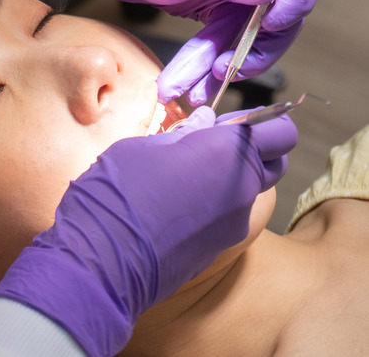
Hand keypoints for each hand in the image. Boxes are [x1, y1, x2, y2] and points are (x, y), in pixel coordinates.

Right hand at [0, 107, 297, 355]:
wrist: (101, 259)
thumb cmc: (116, 193)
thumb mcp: (142, 148)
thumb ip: (183, 135)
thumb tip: (205, 121)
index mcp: (227, 153)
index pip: (281, 131)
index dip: (260, 124)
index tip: (229, 124)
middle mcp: (241, 190)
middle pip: (274, 164)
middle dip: (253, 152)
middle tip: (210, 147)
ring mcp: (232, 225)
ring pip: (248, 194)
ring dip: (228, 181)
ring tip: (183, 179)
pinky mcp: (218, 250)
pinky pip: (226, 219)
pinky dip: (211, 209)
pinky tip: (173, 208)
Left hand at [24, 0, 324, 104]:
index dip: (295, 2)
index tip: (270, 27)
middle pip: (279, 14)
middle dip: (251, 51)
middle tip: (223, 74)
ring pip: (243, 37)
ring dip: (219, 69)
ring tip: (193, 94)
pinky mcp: (215, 7)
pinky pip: (219, 42)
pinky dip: (203, 65)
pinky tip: (185, 85)